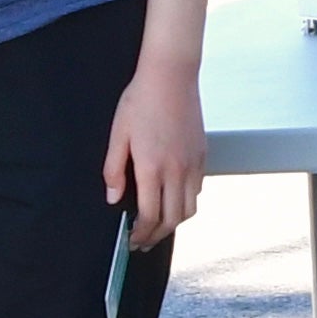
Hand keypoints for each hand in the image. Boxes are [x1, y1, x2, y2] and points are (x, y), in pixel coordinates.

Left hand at [102, 63, 203, 249]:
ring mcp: (193, 163)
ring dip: (174, 223)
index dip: (140, 233)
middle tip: (143, 241)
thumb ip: (114, 170)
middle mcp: (177, 170)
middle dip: (156, 235)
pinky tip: (173, 199)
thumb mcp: (118, 134)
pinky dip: (186, 202)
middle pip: (172, 219)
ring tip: (159, 226)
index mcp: (152, 167)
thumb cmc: (141, 101)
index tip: (131, 240)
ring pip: (190, 208)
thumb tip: (114, 198)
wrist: (171, 76)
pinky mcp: (202, 154)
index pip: (150, 215)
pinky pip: (198, 189)